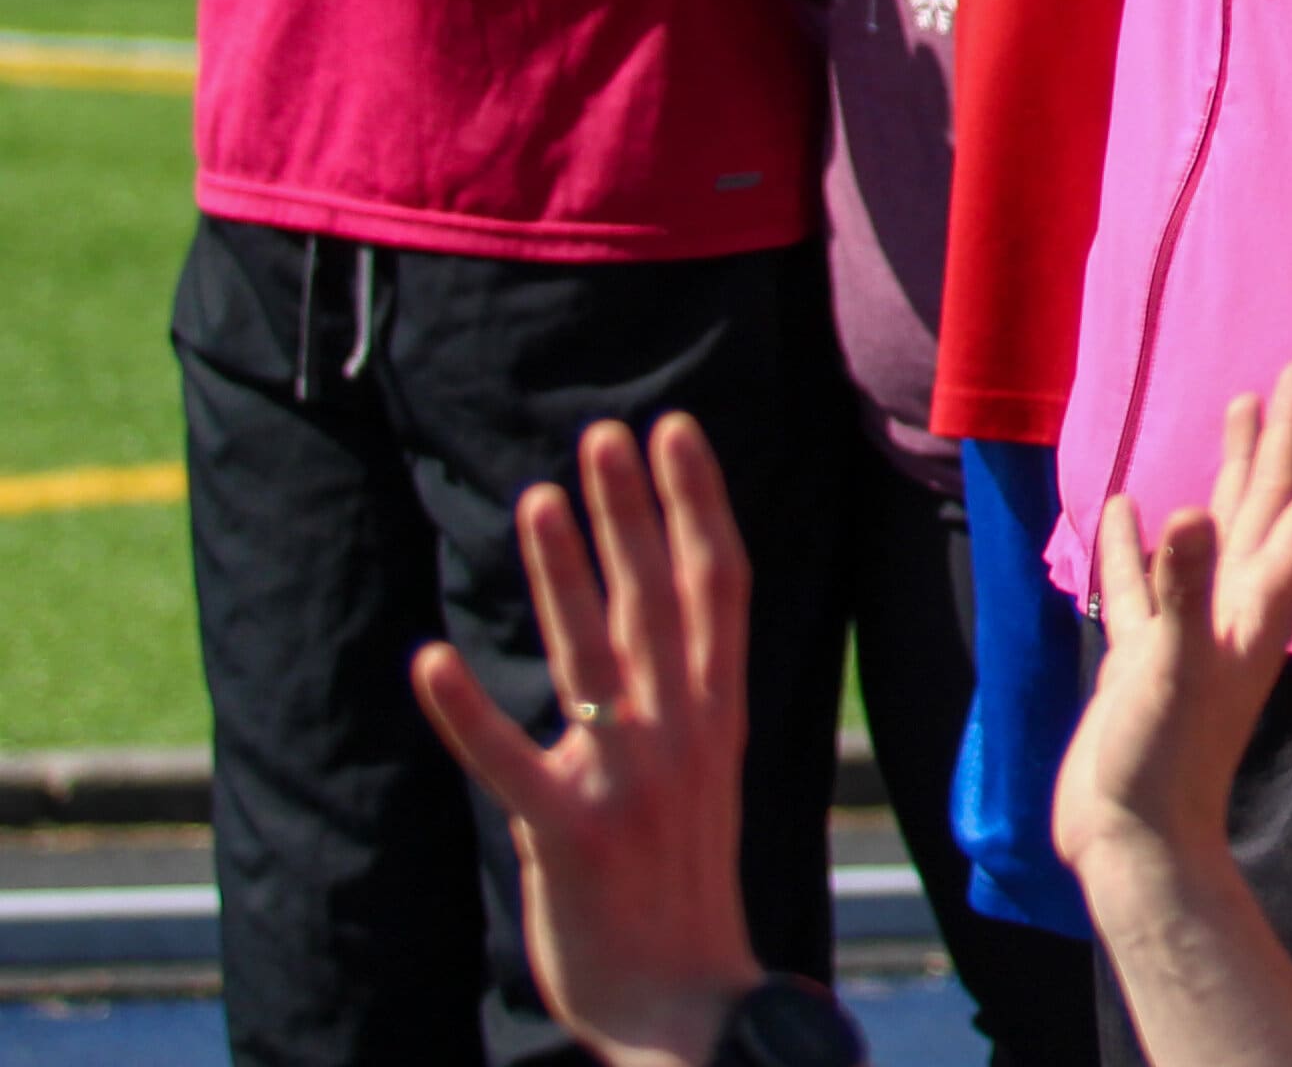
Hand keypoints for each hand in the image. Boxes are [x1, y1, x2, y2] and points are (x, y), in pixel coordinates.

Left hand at [408, 416, 769, 1066]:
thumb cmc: (684, 886)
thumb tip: (652, 618)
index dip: (700, 502)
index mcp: (721, 714)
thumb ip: (683, 696)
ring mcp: (631, 781)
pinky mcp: (569, 836)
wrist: (688, 1004)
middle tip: (606, 431)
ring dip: (565, 572)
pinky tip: (428, 661)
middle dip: (633, 509)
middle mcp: (686, 732)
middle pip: (661, 598)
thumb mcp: (707, 773)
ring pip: (595, 655)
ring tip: (535, 496)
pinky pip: (510, 763)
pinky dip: (467, 712)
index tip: (677, 429)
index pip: (721, 584)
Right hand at [1060, 365, 1291, 895]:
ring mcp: (1192, 627)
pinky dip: (1139, 542)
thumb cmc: (1162, 760)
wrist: (1133, 840)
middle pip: (1272, 499)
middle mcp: (1236, 603)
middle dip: (1289, 434)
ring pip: (1218, 527)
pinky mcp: (1146, 655)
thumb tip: (1185, 512)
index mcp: (1259, 601)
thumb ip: (1181, 591)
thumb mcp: (1172, 668)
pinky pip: (1145, 580)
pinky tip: (1129, 507)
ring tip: (1238, 407)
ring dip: (1229, 470)